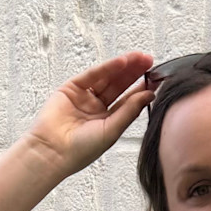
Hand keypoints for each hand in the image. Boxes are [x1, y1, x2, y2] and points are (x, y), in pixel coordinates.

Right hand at [25, 52, 155, 177]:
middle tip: (150, 61)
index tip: (157, 79)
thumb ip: (130, 111)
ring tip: (139, 58)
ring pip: (107, 78)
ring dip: (123, 67)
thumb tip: (149, 95)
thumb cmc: (80, 150)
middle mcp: (97, 108)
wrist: (53, 152)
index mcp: (108, 121)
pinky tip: (121, 62)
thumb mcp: (112, 130)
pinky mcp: (71, 88)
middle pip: (119, 86)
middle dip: (135, 73)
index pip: (128, 101)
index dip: (142, 89)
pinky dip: (106, 67)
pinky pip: (92, 75)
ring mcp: (84, 97)